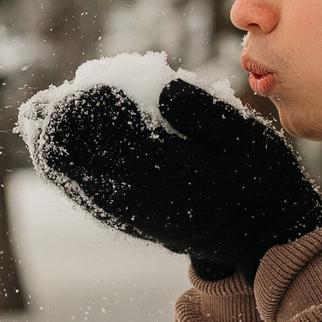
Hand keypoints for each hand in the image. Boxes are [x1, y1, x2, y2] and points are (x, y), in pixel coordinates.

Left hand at [26, 77, 321, 278]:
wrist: (265, 238)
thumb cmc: (262, 180)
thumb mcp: (248, 137)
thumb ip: (202, 111)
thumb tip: (161, 88)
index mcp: (159, 174)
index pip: (96, 132)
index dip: (89, 100)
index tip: (106, 82)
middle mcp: (130, 198)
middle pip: (61, 151)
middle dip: (62, 112)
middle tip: (83, 89)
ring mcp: (121, 212)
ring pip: (60, 170)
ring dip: (57, 132)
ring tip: (70, 104)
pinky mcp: (121, 217)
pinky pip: (74, 185)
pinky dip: (67, 154)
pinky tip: (76, 131)